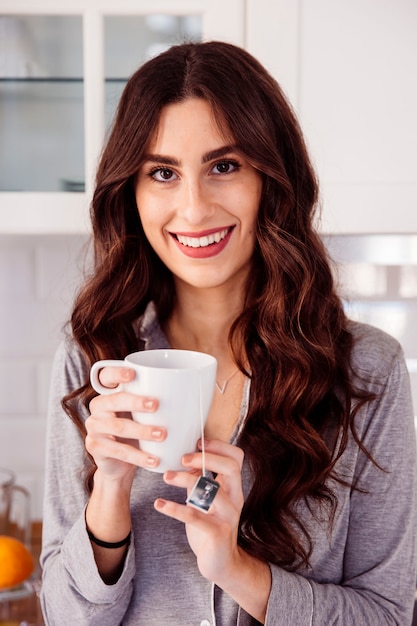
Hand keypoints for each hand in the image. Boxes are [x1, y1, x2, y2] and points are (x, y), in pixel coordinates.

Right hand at [86, 366, 165, 480]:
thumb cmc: (137, 433)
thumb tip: (196, 392)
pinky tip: (154, 459)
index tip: (133, 374)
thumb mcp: (144, 416)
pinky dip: (138, 456)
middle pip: (114, 400)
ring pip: (118, 426)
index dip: (116, 372)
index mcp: (110, 392)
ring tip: (162, 435)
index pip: (106, 375)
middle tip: (156, 405)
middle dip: (136, 402)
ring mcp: (94, 427)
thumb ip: (157, 402)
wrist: (119, 465)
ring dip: (142, 430)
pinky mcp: (95, 447)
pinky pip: (118, 451)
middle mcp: (99, 406)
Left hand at [154, 439, 244, 583]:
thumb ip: (199, 478)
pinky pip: (196, 517)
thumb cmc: (210, 525)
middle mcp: (236, 498)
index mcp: (233, 486)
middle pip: (230, 468)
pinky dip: (175, 508)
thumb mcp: (206, 498)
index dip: (219, 446)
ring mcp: (228, 516)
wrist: (220, 563)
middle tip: (182, 458)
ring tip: (166, 477)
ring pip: (212, 491)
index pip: (237, 457)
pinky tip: (159, 504)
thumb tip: (183, 455)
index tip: (197, 442)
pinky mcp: (218, 533)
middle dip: (206, 458)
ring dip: (186, 480)